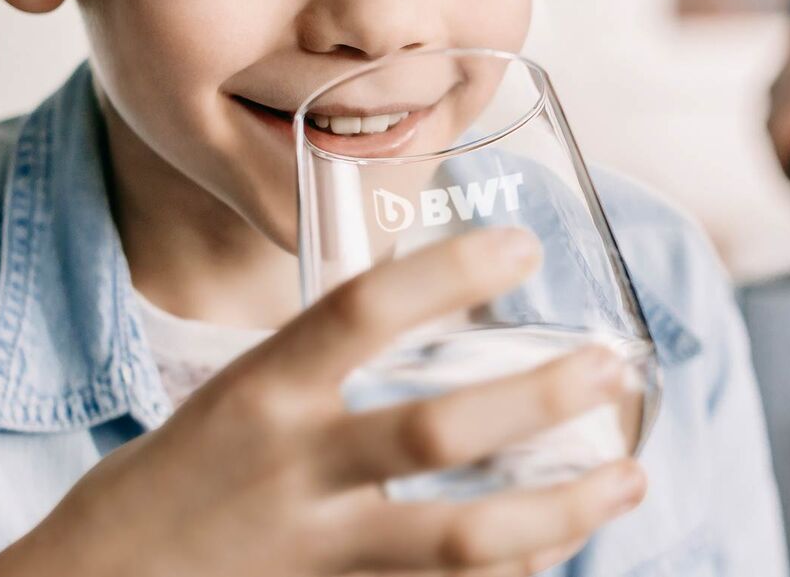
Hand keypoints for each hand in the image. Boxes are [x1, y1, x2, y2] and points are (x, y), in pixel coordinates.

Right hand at [0, 227, 646, 576]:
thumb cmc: (160, 494)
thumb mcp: (224, 407)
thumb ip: (315, 376)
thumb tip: (425, 327)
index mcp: (256, 396)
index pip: (359, 308)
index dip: (448, 271)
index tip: (521, 246)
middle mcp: (289, 471)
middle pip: (435, 432)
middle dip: (537, 397)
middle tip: (608, 366)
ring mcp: (314, 553)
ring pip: (462, 540)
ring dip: (561, 510)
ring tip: (628, 478)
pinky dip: (514, 575)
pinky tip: (557, 552)